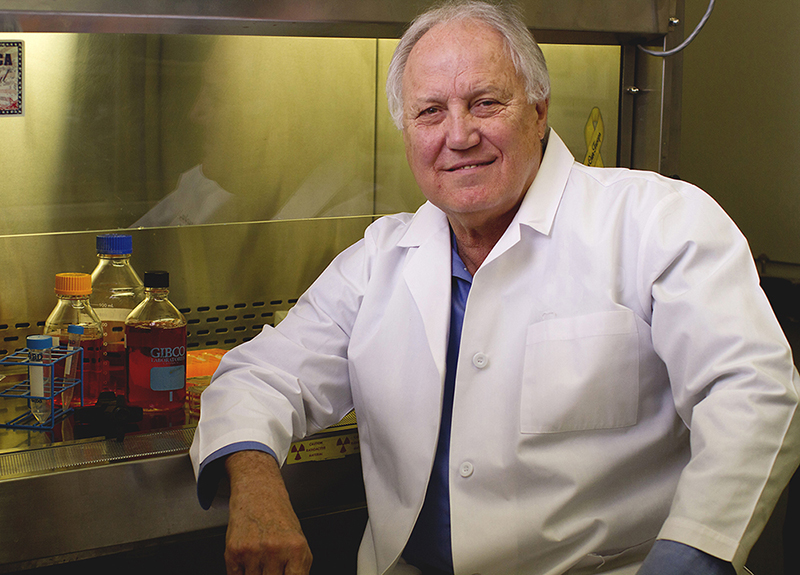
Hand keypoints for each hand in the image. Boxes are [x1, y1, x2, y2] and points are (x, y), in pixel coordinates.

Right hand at [224, 450, 312, 574]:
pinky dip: (241, 572)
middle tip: (271, 564)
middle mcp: (275, 550)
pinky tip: (248, 557)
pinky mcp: (233, 552)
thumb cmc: (279, 518)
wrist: (258, 493)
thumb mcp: (298, 542)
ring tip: (260, 556)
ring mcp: (253, 551)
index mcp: (296, 549)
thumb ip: (298, 568)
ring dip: (256, 573)